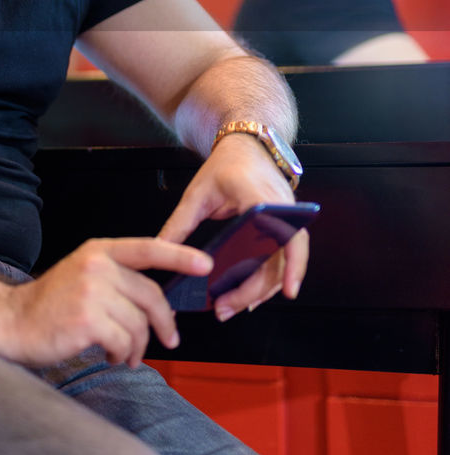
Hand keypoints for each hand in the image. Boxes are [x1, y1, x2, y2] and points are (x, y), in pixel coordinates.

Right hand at [1, 237, 212, 367]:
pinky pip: (124, 341)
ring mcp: (92, 291)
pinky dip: (123, 354)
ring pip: (139, 323)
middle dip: (164, 324)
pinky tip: (112, 356)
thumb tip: (158, 305)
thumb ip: (117, 280)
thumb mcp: (83, 277)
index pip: (148, 248)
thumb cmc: (49, 307)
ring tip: (126, 354)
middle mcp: (97, 265)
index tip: (205, 264)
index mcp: (98, 251)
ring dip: (138, 346)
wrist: (11, 323)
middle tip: (168, 342)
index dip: (181, 256)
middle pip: (151, 296)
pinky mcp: (88, 319)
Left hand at [158, 134, 308, 320]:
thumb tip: (160, 250)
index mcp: (261, 199)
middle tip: (227, 308)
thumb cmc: (226, 165)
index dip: (293, 265)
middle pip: (280, 260)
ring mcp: (286, 219)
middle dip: (255, 291)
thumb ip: (179, 224)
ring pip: (283, 263)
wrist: (246, 146)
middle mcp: (281, 211)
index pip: (287, 236)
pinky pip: (281, 257)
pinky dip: (267, 278)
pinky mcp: (283, 226)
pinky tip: (249, 295)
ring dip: (261, 290)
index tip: (289, 290)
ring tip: (233, 306)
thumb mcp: (197, 194)